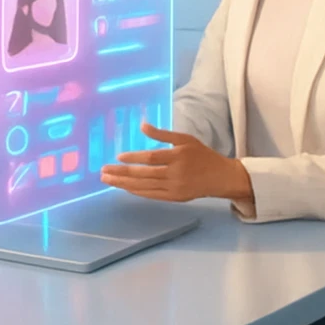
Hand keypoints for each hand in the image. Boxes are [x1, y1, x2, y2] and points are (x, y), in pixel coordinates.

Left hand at [99, 122, 253, 203]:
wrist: (221, 177)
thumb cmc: (201, 155)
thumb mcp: (185, 139)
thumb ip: (163, 134)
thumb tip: (142, 125)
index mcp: (178, 157)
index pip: (151, 158)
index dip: (134, 158)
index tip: (118, 156)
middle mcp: (175, 174)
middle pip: (144, 175)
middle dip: (121, 173)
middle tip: (103, 171)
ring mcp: (174, 188)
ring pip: (145, 187)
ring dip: (124, 184)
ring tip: (107, 180)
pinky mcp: (174, 198)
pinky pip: (152, 195)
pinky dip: (137, 192)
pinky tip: (124, 188)